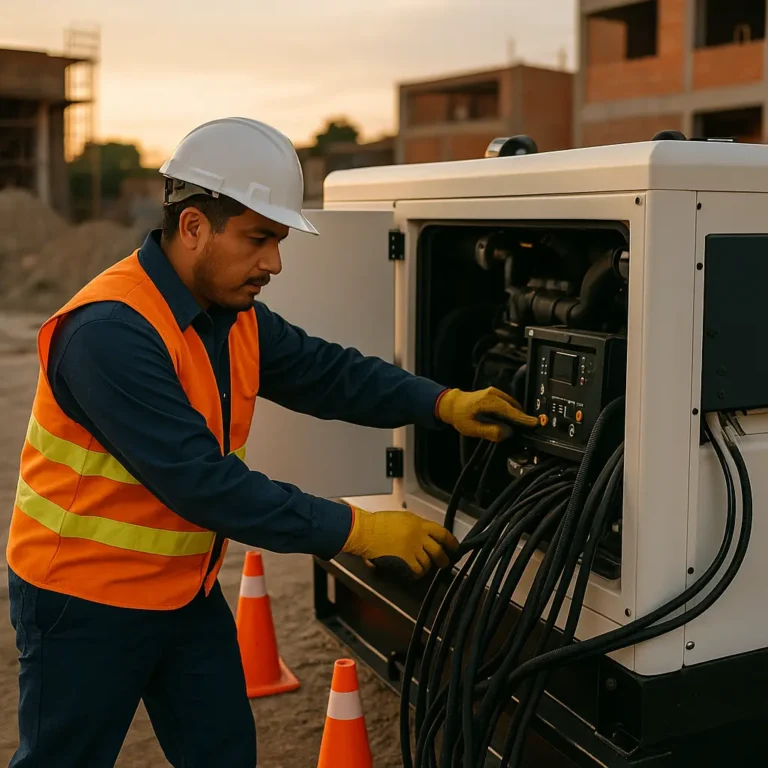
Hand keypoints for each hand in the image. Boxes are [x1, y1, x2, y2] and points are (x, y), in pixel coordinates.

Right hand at [342, 508, 458, 576]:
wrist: (365, 531)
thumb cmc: (378, 523)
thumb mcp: (402, 518)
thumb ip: (416, 526)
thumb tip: (426, 536)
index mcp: (419, 523)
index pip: (442, 533)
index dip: (451, 542)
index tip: (454, 547)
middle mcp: (419, 535)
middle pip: (439, 550)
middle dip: (444, 559)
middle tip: (444, 562)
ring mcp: (412, 548)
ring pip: (428, 562)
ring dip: (426, 566)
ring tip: (421, 566)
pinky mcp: (405, 560)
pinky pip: (418, 570)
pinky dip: (417, 572)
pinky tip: (413, 571)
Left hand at [437, 386, 538, 441]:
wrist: (451, 404)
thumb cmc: (461, 417)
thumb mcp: (472, 429)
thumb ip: (491, 431)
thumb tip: (508, 432)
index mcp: (488, 401)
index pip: (510, 410)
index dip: (523, 418)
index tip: (535, 423)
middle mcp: (494, 394)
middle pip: (513, 407)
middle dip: (522, 418)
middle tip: (530, 429)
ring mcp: (495, 392)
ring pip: (512, 405)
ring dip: (517, 415)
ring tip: (521, 427)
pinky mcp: (496, 394)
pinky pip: (508, 403)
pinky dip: (512, 412)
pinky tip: (511, 421)